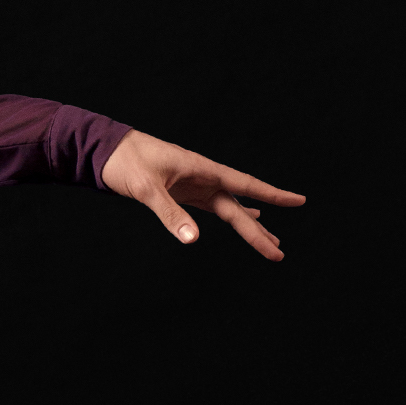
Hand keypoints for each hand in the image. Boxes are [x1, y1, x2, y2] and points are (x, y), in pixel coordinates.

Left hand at [99, 130, 304, 260]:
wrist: (106, 150)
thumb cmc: (127, 161)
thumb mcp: (147, 188)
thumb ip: (169, 212)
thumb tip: (192, 240)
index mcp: (203, 170)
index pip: (245, 185)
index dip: (273, 194)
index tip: (299, 200)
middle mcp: (204, 178)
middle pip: (239, 208)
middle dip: (258, 232)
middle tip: (278, 253)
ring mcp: (194, 185)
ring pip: (229, 209)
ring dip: (249, 225)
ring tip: (271, 243)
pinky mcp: (183, 192)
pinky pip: (214, 206)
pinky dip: (232, 213)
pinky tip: (248, 216)